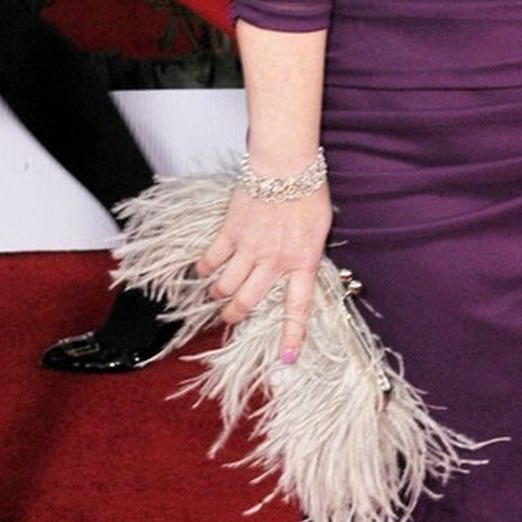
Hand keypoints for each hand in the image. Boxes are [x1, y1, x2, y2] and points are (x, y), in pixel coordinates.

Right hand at [193, 181, 331, 358]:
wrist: (286, 164)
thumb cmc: (308, 192)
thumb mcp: (319, 230)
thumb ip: (305, 255)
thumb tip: (295, 272)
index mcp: (302, 261)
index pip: (297, 307)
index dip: (291, 335)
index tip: (286, 358)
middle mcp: (275, 261)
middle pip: (248, 302)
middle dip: (235, 316)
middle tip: (230, 318)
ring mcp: (250, 248)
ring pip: (225, 286)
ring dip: (218, 294)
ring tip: (216, 294)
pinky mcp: (230, 232)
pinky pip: (211, 260)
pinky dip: (204, 269)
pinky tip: (203, 271)